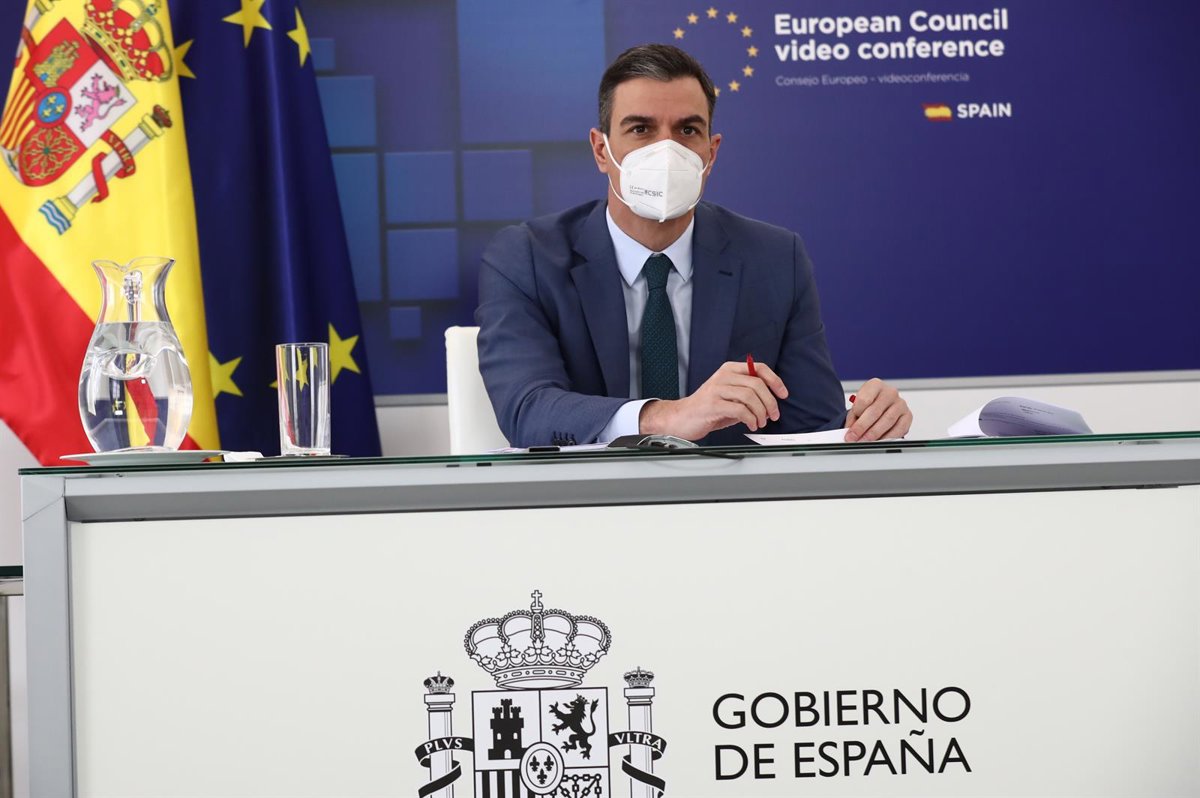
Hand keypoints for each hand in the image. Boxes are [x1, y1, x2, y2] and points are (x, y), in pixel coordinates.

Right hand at [639, 361, 788, 440]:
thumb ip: (747, 394)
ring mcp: (717, 389)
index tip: (783, 394)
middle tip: (773, 415)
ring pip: (750, 396)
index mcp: (729, 370)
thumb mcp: (730, 396)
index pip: (759, 368)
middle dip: (770, 402)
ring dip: (761, 412)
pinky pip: (740, 409)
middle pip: (757, 384)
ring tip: (760, 422)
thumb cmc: (707, 409)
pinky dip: (750, 419)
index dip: (775, 381)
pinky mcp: (713, 404)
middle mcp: (723, 376)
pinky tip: (751, 424)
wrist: (681, 418)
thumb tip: (771, 400)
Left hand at [844, 378, 911, 441]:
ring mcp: (900, 404)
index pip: (864, 399)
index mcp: (875, 385)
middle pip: (875, 411)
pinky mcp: (908, 415)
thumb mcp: (857, 407)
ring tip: (864, 441)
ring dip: (874, 434)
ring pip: (887, 421)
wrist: (881, 404)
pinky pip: (899, 429)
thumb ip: (853, 418)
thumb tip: (850, 432)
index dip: (856, 414)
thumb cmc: (869, 404)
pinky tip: (879, 441)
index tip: (850, 427)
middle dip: (862, 427)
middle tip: (854, 438)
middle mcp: (890, 392)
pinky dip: (888, 437)